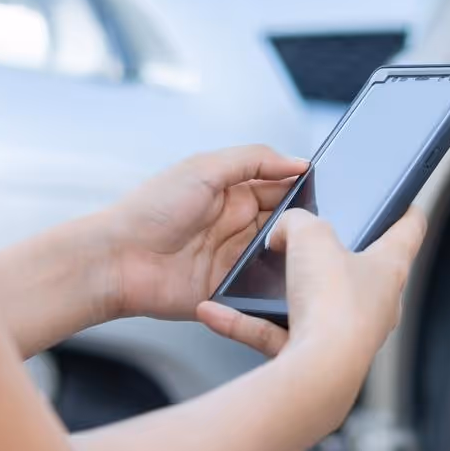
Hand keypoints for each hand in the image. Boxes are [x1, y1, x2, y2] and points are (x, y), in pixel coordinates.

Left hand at [94, 144, 307, 329]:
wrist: (117, 260)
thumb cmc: (151, 209)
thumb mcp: (204, 169)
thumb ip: (253, 160)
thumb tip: (298, 162)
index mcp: (232, 192)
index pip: (280, 188)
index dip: (304, 190)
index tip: (331, 192)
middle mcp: (236, 225)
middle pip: (286, 224)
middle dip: (304, 225)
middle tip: (324, 227)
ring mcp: (234, 259)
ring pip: (280, 256)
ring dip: (293, 255)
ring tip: (310, 256)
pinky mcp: (229, 290)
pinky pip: (262, 289)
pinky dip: (277, 285)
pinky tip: (291, 282)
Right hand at [197, 207, 426, 407]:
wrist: (318, 372)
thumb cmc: (333, 305)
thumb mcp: (311, 236)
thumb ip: (297, 221)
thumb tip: (285, 232)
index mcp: (388, 269)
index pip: (409, 230)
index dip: (404, 208)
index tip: (401, 198)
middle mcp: (372, 304)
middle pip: (354, 268)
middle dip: (327, 252)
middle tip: (302, 235)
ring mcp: (343, 334)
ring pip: (308, 302)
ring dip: (274, 290)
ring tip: (246, 275)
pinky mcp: (313, 357)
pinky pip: (274, 333)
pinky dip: (244, 322)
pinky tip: (215, 312)